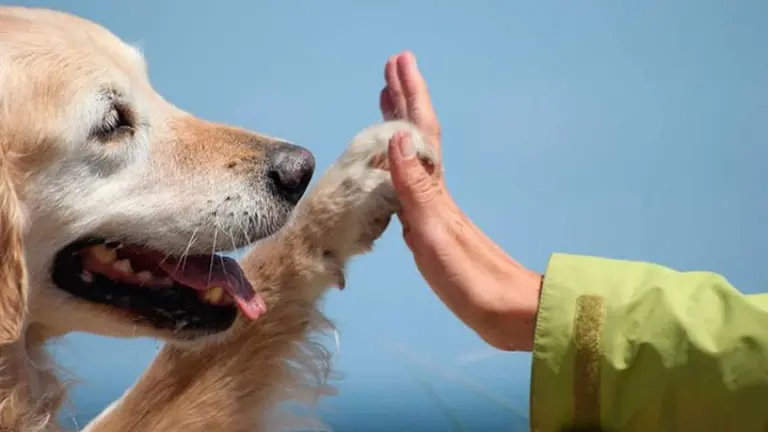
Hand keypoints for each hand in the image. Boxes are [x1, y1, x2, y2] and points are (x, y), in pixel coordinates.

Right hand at [380, 51, 541, 350]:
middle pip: (418, 137)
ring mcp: (436, 210)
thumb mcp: (436, 232)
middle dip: (404, 102)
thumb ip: (415, 188)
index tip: (398, 62)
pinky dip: (397, 167)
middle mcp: (436, 193)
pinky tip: (392, 170)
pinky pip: (408, 184)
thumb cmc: (471, 279)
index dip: (409, 96)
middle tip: (390, 71)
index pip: (421, 132)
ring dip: (400, 128)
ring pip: (413, 158)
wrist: (507, 314)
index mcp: (435, 191)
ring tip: (387, 106)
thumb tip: (396, 137)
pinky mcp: (434, 230)